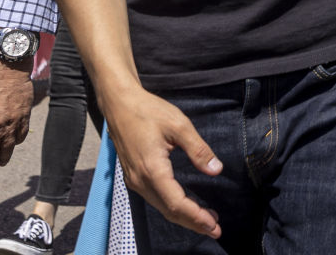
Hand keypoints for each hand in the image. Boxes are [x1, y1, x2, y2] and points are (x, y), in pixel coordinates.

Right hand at [105, 87, 223, 238]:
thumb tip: (216, 170)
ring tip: (206, 221)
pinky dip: (172, 207)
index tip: (213, 225)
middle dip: (192, 223)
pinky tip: (186, 206)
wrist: (119, 104)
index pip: (176, 202)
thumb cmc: (149, 111)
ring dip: (183, 216)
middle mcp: (140, 180)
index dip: (196, 216)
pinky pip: (155, 199)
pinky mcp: (134, 177)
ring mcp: (134, 180)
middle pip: (168, 211)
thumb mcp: (179, 125)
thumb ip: (198, 149)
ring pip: (161, 207)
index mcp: (152, 169)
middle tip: (215, 230)